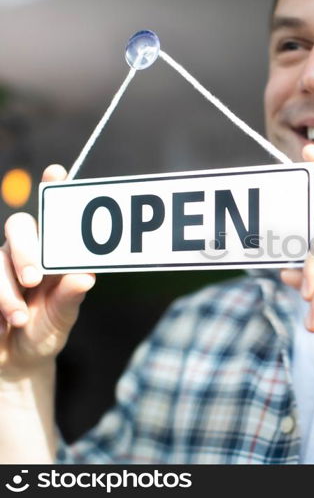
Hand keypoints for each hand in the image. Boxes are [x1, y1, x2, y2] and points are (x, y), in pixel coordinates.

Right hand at [0, 165, 94, 380]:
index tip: (57, 171)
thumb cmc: (46, 331)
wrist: (16, 362)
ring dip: (7, 292)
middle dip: (25, 250)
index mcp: (54, 254)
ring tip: (20, 319)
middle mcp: (26, 252)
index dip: (53, 189)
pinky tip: (2, 326)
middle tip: (34, 278)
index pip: (54, 216)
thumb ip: (70, 298)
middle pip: (19, 226)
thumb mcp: (62, 319)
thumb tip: (86, 276)